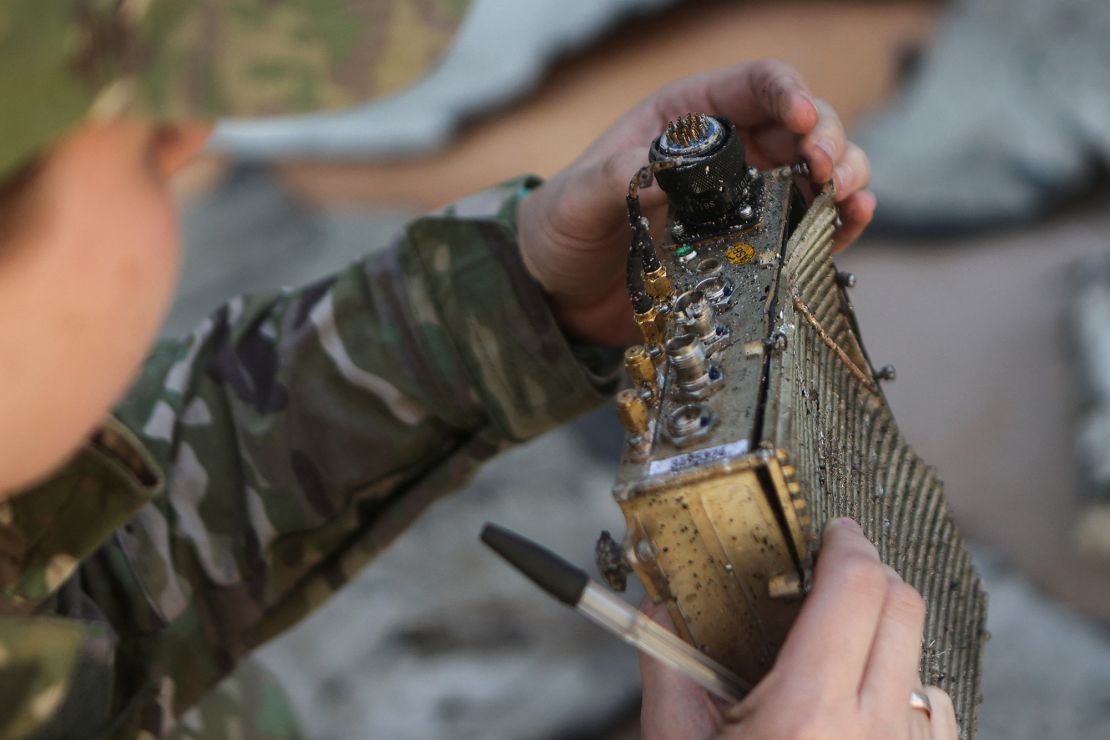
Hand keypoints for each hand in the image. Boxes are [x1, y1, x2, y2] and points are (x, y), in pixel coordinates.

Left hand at [517, 60, 875, 345]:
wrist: (558, 294)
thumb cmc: (561, 231)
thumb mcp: (577, 200)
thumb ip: (616, 180)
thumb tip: (667, 171)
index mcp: (684, 119)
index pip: (752, 86)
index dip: (787, 94)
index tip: (803, 120)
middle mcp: (722, 152)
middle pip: (799, 126)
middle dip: (826, 139)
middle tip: (828, 170)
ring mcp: (741, 199)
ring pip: (814, 172)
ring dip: (842, 178)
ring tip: (844, 198)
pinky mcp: (750, 245)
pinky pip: (804, 226)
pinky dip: (835, 223)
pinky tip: (850, 222)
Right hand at [639, 518, 958, 739]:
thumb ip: (668, 666)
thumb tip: (658, 606)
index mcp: (807, 713)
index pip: (855, 587)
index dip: (845, 543)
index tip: (831, 532)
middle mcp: (875, 733)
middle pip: (902, 606)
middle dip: (869, 573)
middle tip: (832, 572)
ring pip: (925, 662)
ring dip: (887, 638)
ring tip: (840, 652)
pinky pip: (939, 716)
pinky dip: (907, 694)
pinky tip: (866, 710)